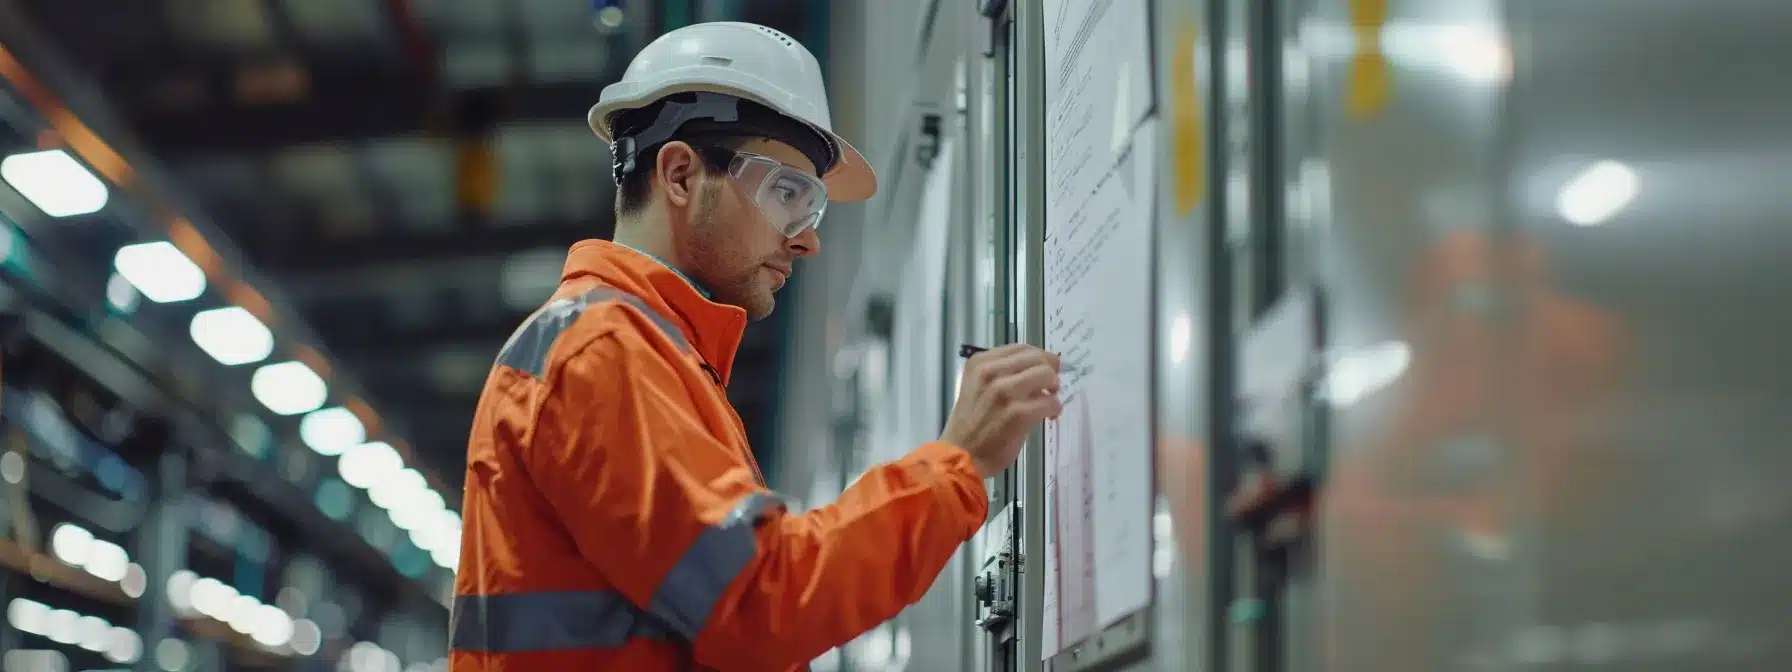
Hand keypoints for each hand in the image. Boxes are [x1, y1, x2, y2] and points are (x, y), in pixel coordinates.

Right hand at [939, 344, 1062, 477]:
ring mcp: (1004, 391)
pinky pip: (1050, 401)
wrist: (962, 454)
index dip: (1041, 356)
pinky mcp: (1018, 413)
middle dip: (1050, 371)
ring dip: (1054, 388)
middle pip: (1037, 358)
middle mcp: (990, 372)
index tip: (1047, 367)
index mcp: (980, 363)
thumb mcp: (978, 386)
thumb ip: (1002, 373)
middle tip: (1051, 386)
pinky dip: (1054, 408)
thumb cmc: (971, 424)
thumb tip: (1038, 366)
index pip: (1021, 348)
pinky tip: (1048, 416)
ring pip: (1046, 375)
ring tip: (1049, 401)